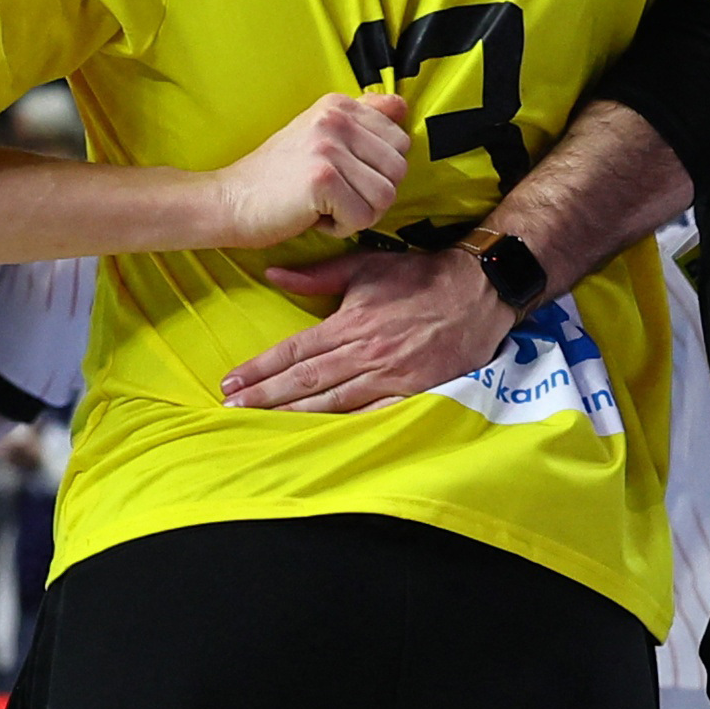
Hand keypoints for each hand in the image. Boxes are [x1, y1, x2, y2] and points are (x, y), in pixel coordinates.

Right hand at [206, 92, 411, 246]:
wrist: (229, 201)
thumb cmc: (277, 178)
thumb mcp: (320, 137)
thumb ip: (363, 119)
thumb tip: (402, 105)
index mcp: (338, 105)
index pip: (400, 140)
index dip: (378, 170)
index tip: (344, 176)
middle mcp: (336, 118)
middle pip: (398, 169)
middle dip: (373, 195)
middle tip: (336, 197)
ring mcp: (329, 147)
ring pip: (386, 196)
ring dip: (359, 213)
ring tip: (325, 207)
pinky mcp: (322, 179)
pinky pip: (363, 218)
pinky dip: (341, 228)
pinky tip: (313, 217)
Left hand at [218, 245, 513, 412]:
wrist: (479, 292)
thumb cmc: (420, 277)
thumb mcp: (365, 267)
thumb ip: (317, 274)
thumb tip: (273, 274)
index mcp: (351, 322)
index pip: (294, 351)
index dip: (260, 369)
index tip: (230, 383)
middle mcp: (367, 353)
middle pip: (305, 381)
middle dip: (265, 397)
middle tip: (231, 411)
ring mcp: (391, 377)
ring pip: (333, 403)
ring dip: (294, 417)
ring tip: (261, 426)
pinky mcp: (414, 393)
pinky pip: (373, 417)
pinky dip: (345, 429)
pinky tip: (318, 441)